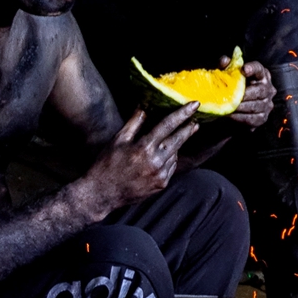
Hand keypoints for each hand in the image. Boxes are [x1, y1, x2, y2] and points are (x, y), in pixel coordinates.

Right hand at [84, 103, 202, 212]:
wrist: (102, 193)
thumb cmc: (107, 163)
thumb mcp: (118, 139)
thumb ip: (134, 122)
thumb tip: (145, 106)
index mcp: (144, 148)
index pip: (168, 125)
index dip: (182, 113)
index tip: (194, 105)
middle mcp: (155, 162)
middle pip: (178, 140)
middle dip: (188, 129)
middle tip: (195, 121)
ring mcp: (160, 175)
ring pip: (175, 154)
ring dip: (176, 145)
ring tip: (172, 139)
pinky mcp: (161, 185)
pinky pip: (172, 167)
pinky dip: (170, 159)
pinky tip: (164, 155)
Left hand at [231, 60, 274, 130]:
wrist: (236, 107)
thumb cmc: (233, 87)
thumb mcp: (228, 75)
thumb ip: (226, 66)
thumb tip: (225, 61)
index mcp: (262, 75)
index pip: (259, 69)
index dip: (253, 68)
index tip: (244, 69)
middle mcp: (268, 89)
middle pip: (260, 90)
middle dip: (244, 94)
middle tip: (230, 96)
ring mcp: (267, 104)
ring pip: (256, 105)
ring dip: (240, 107)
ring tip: (227, 106)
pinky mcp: (262, 117)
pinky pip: (252, 118)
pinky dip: (240, 117)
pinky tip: (230, 115)